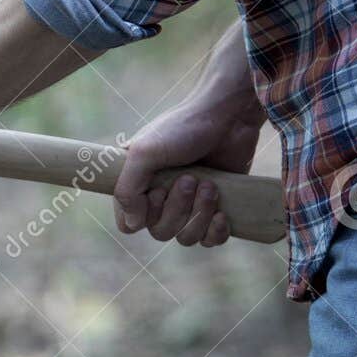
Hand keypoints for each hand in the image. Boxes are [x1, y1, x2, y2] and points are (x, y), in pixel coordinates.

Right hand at [116, 101, 262, 246]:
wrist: (231, 116)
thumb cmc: (183, 128)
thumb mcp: (143, 153)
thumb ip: (126, 190)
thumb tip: (133, 224)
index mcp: (138, 186)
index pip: (128, 224)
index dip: (144, 215)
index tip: (158, 191)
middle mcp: (161, 199)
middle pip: (160, 232)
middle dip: (178, 209)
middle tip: (190, 178)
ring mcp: (189, 206)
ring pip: (185, 237)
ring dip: (199, 214)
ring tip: (209, 186)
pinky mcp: (215, 209)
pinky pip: (209, 240)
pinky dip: (216, 232)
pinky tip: (222, 213)